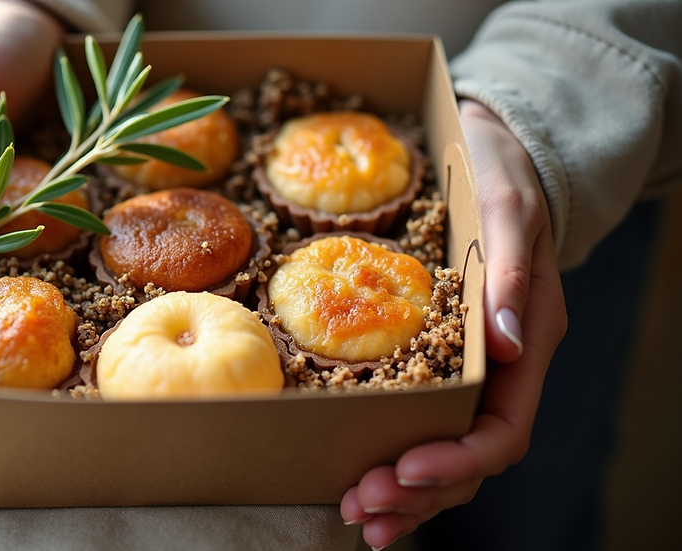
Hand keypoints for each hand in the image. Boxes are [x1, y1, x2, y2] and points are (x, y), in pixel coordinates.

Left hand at [339, 99, 568, 548]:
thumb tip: (510, 346)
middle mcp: (502, 372)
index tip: (406, 468)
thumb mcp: (510, 213)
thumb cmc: (503, 179)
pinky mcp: (440, 361)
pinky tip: (359, 481)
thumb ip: (513, 278)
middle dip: (418, 491)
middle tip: (362, 505)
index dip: (458, 460)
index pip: (504, 430)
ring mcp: (472, 373)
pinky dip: (394, 461)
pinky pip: (422, 425)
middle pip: (469, 459)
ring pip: (445, 454)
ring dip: (404, 493)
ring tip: (357, 513)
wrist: (495, 158)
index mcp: (528, 346)